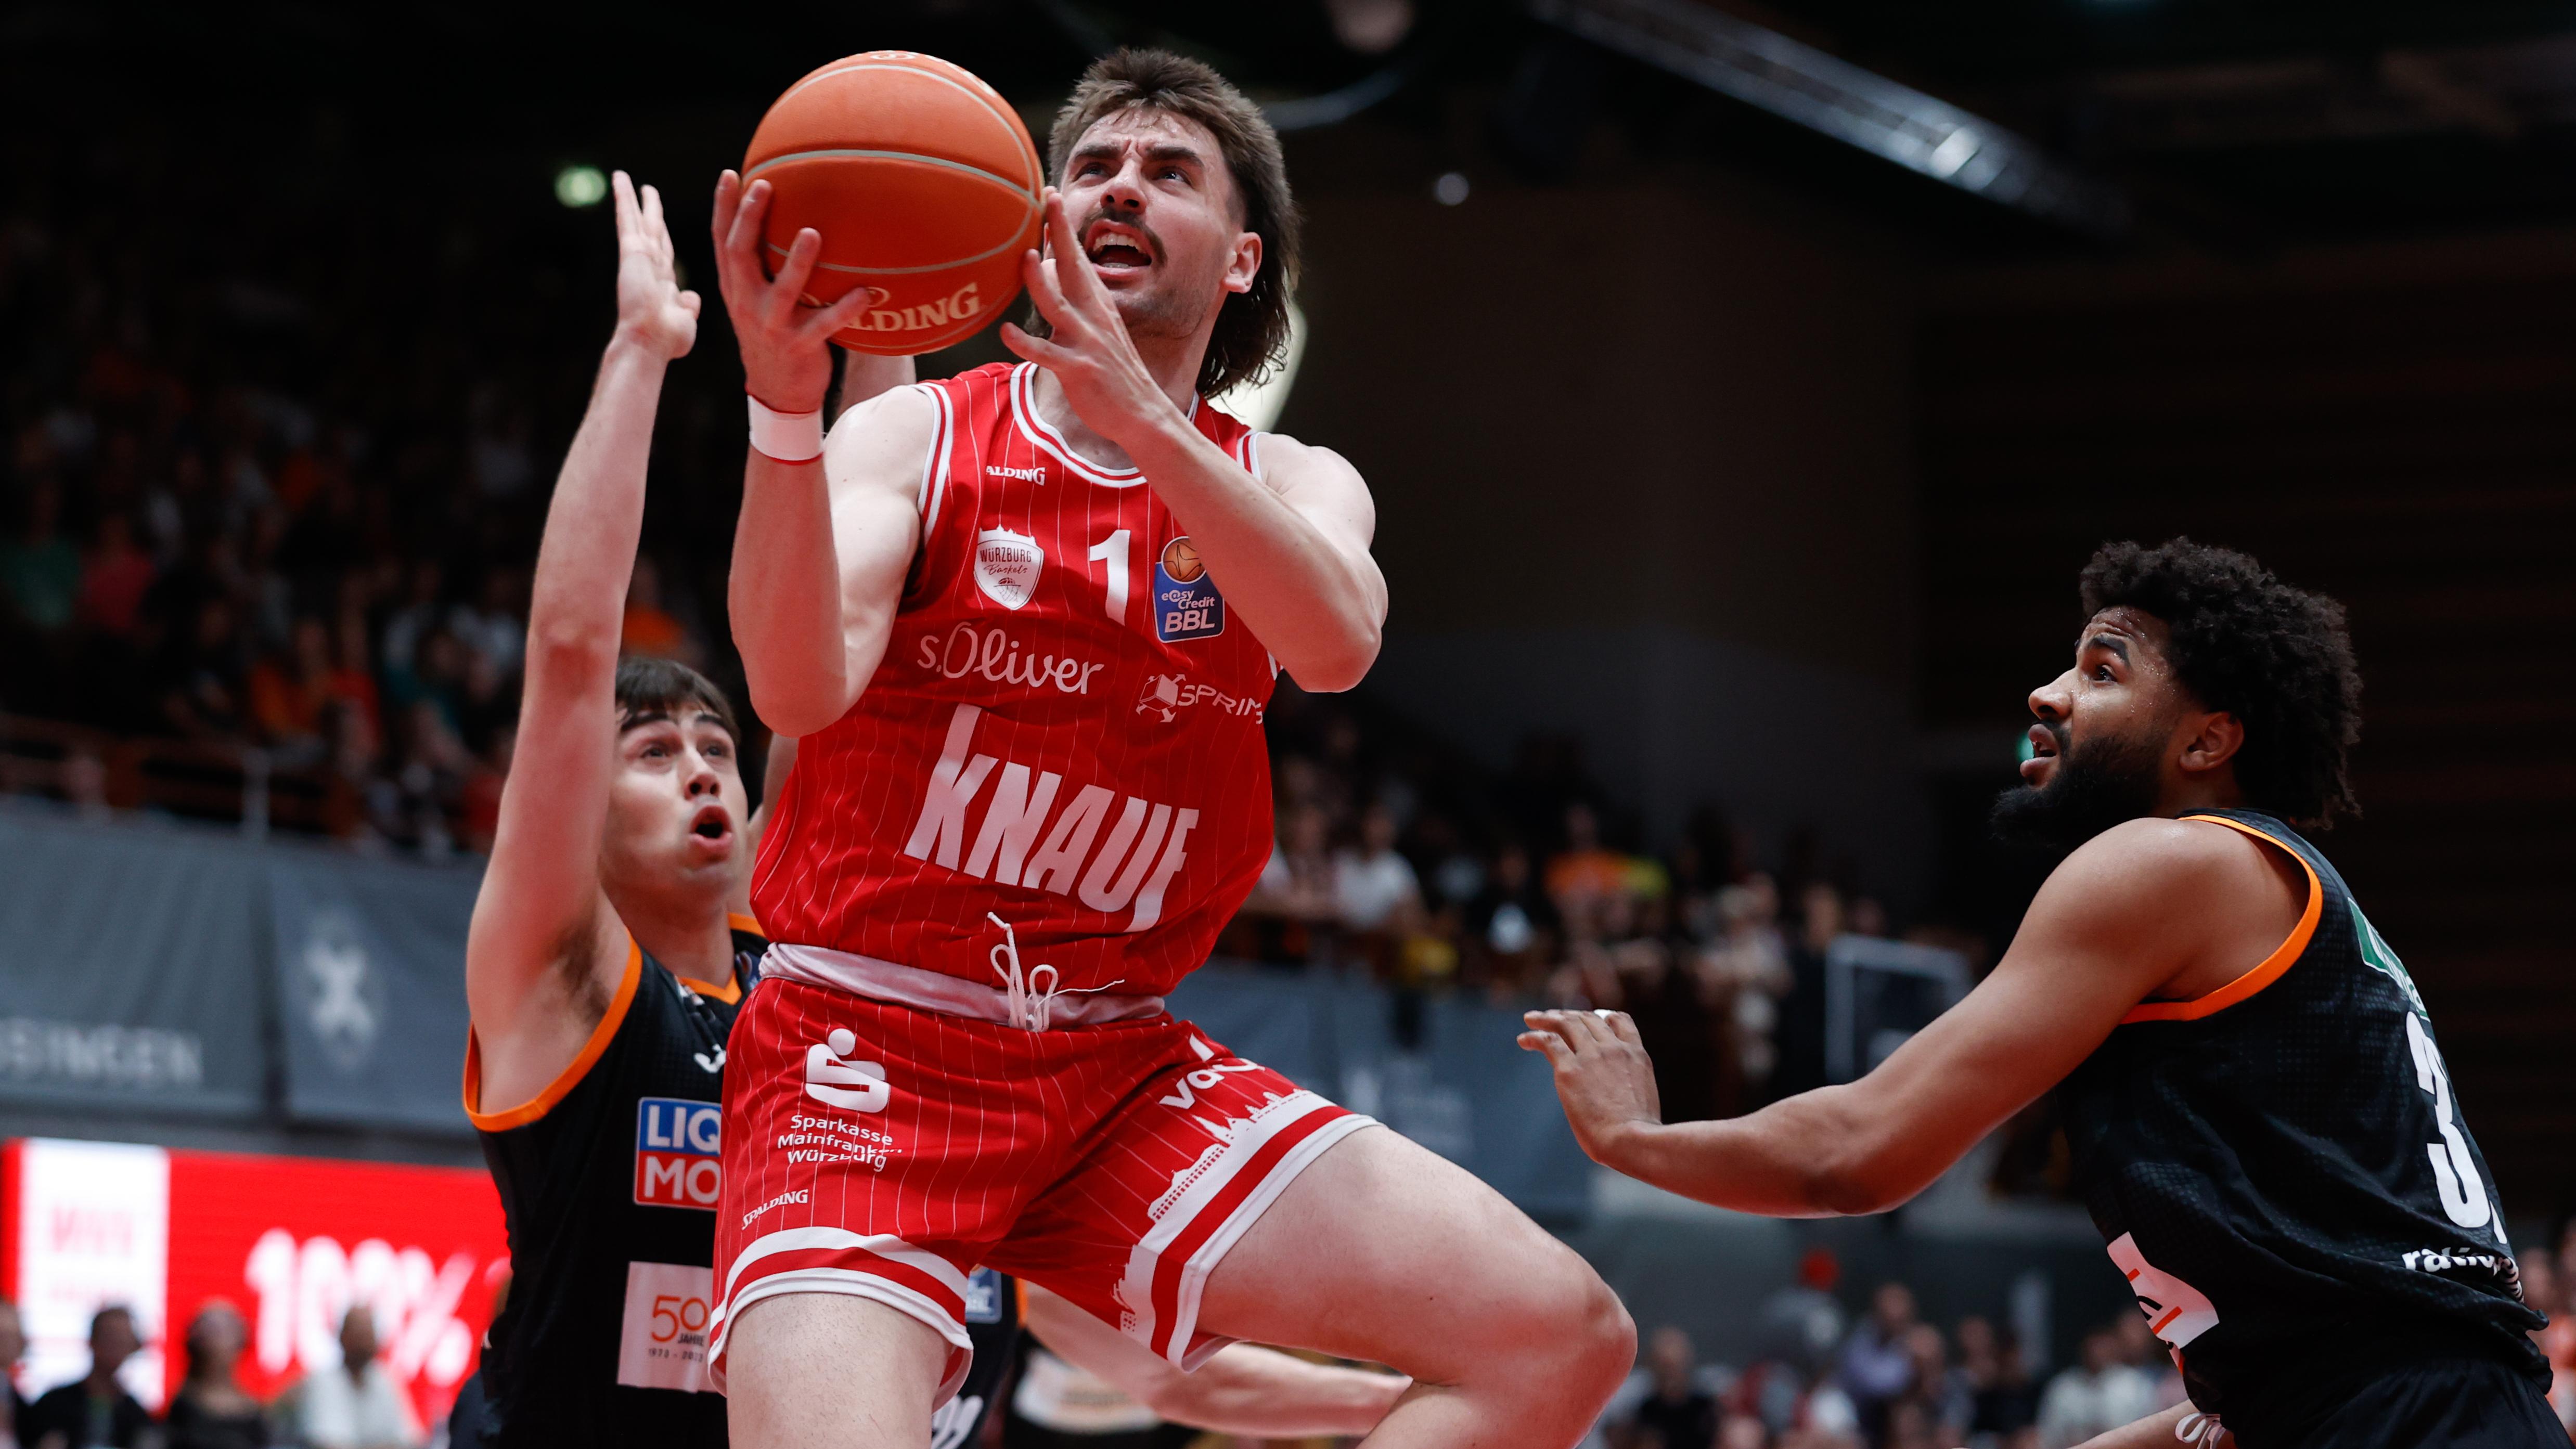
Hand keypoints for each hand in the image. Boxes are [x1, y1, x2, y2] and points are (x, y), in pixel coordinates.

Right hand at [611, 172, 700, 359]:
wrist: (649, 342)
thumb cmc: (667, 340)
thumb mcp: (683, 320)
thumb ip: (687, 306)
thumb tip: (691, 298)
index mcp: (663, 283)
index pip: (665, 253)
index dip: (663, 238)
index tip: (660, 225)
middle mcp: (650, 267)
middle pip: (652, 231)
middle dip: (650, 212)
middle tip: (647, 191)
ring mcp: (639, 257)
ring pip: (638, 219)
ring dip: (634, 199)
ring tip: (626, 180)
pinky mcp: (631, 250)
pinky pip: (627, 217)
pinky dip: (624, 198)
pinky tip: (620, 179)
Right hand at [710, 170, 880, 411]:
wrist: (778, 392)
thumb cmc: (774, 334)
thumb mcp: (756, 301)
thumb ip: (761, 267)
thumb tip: (784, 220)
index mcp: (736, 289)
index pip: (723, 243)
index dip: (723, 209)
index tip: (731, 174)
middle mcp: (748, 304)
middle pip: (741, 256)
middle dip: (749, 220)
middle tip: (764, 186)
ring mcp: (773, 326)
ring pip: (783, 290)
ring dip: (798, 261)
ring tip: (812, 233)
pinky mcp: (800, 347)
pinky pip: (825, 325)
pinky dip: (846, 309)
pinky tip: (867, 292)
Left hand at [999, 188, 1188, 446]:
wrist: (1141, 413)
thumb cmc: (1112, 371)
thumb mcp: (1097, 329)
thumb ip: (1073, 301)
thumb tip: (1047, 274)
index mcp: (1097, 304)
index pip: (1078, 257)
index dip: (1063, 227)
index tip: (1050, 194)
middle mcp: (1092, 316)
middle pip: (1073, 267)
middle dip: (1060, 233)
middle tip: (1047, 201)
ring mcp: (1086, 342)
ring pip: (1058, 306)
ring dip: (1040, 282)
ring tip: (1024, 258)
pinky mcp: (1077, 369)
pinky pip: (1047, 354)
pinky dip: (1026, 343)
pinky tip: (1005, 332)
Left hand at [1518, 1009, 1663, 1165]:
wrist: (1630, 1141)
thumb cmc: (1638, 1135)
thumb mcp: (1644, 1101)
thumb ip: (1629, 1089)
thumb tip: (1618, 1102)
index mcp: (1636, 1055)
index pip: (1619, 1021)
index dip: (1601, 1016)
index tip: (1588, 1018)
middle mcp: (1613, 1049)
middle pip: (1587, 1019)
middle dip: (1568, 1015)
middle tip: (1551, 1017)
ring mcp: (1591, 1056)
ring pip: (1565, 1023)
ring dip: (1546, 1018)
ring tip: (1530, 1019)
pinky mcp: (1570, 1069)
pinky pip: (1548, 1041)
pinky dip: (1533, 1037)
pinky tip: (1523, 1040)